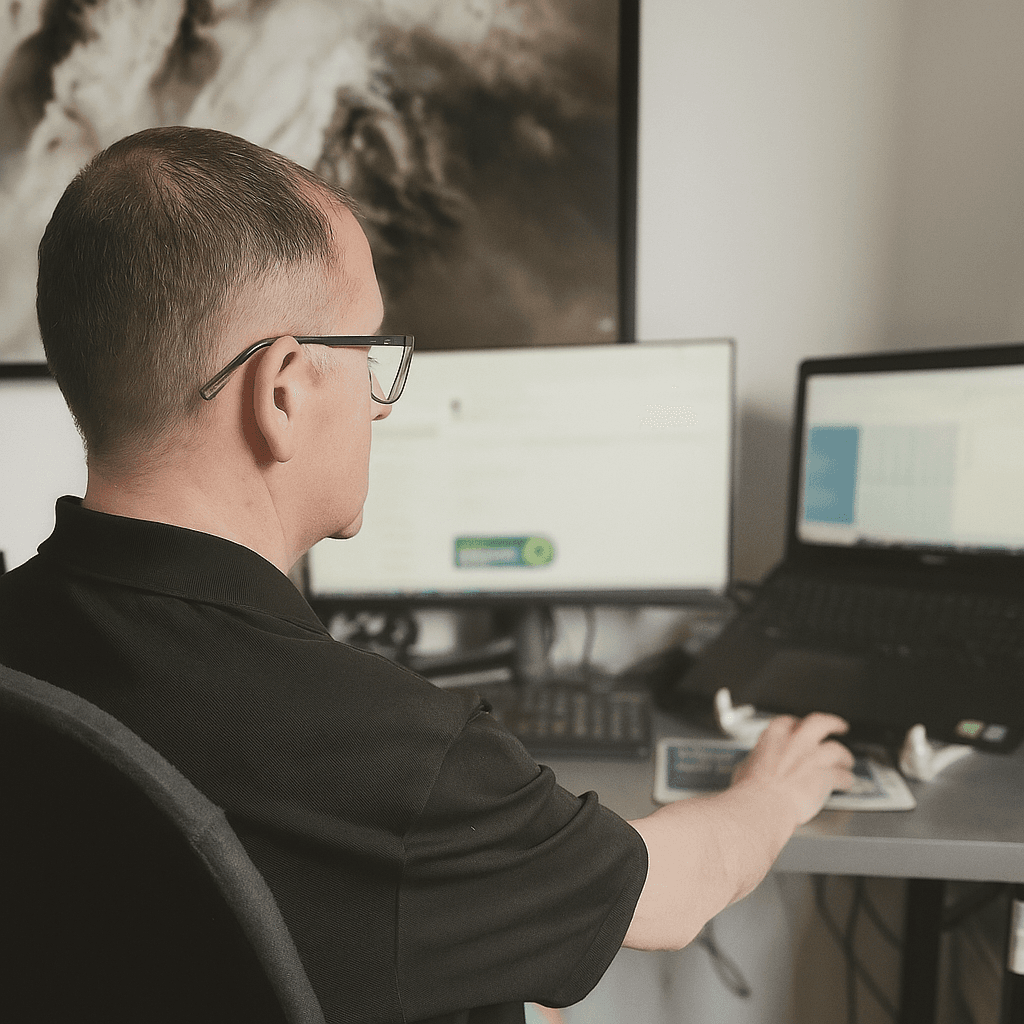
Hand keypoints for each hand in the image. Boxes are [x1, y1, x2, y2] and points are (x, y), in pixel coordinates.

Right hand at [731, 713, 855, 826]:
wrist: (764, 805)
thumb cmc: (751, 790)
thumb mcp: (745, 767)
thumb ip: (757, 762)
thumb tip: (754, 766)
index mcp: (774, 736)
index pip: (790, 722)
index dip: (798, 725)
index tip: (801, 728)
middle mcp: (796, 741)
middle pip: (821, 722)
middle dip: (832, 723)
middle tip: (838, 726)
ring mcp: (813, 756)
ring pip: (837, 749)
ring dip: (844, 756)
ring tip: (846, 760)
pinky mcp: (826, 776)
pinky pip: (843, 775)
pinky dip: (846, 779)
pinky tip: (847, 783)